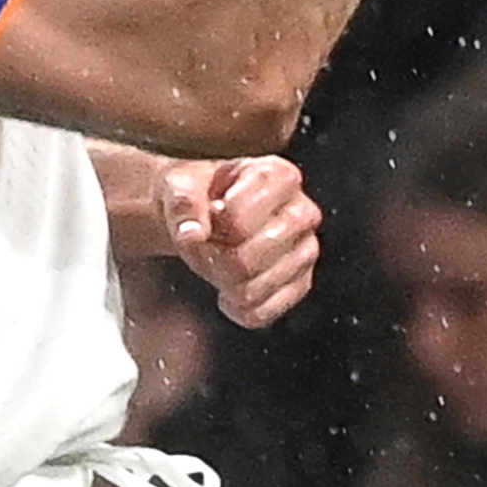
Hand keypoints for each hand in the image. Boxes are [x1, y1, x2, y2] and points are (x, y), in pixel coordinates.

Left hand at [161, 156, 320, 328]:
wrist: (204, 213)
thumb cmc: (198, 193)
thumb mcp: (180, 186)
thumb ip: (183, 206)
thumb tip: (192, 233)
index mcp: (275, 174)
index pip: (240, 218)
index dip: (215, 227)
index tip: (210, 215)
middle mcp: (300, 210)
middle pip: (251, 258)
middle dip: (219, 260)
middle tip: (209, 245)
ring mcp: (305, 249)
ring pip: (258, 288)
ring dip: (226, 284)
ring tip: (219, 262)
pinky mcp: (300, 282)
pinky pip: (265, 312)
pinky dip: (239, 309)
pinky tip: (228, 292)